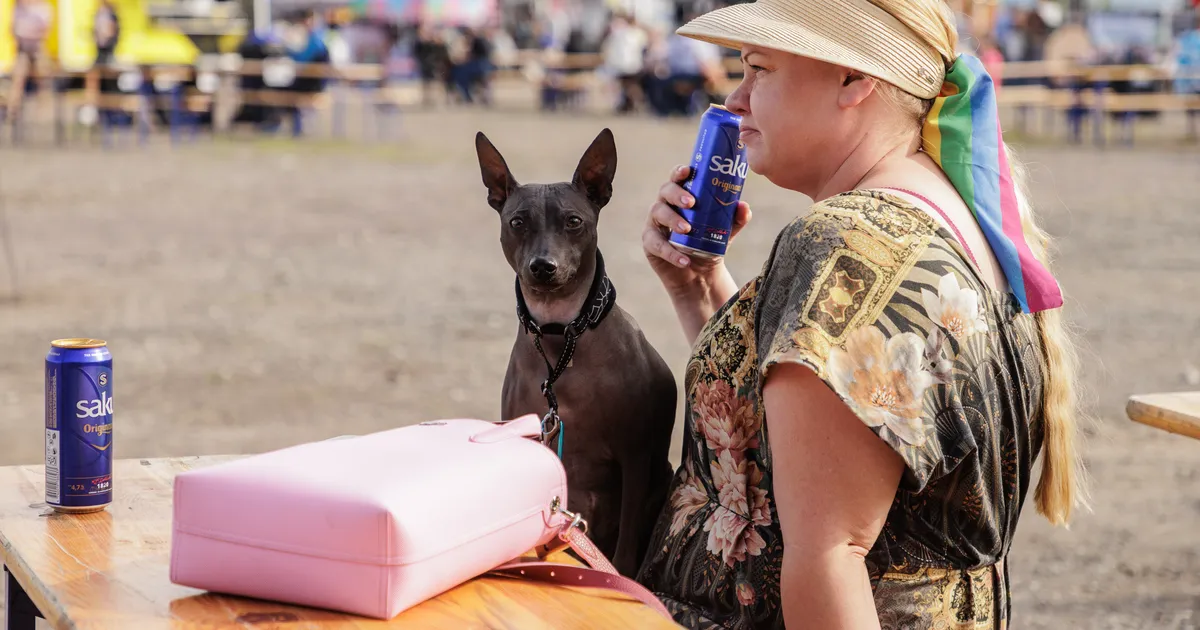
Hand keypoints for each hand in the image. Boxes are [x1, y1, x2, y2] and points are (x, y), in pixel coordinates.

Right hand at [642, 164, 751, 295]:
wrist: (699, 273)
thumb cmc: (708, 244)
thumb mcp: (725, 231)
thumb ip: (736, 219)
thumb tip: (743, 207)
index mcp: (682, 196)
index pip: (678, 178)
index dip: (680, 172)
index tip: (688, 171)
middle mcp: (666, 205)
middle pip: (665, 190)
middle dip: (677, 194)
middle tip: (691, 203)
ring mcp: (655, 223)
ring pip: (658, 213)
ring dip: (673, 219)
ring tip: (687, 229)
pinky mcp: (650, 243)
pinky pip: (656, 244)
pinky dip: (671, 252)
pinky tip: (684, 260)